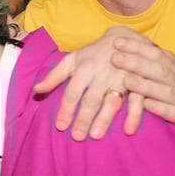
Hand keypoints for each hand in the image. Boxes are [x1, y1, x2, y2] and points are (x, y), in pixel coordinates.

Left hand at [33, 26, 148, 140]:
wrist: (125, 38)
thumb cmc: (94, 53)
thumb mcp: (72, 59)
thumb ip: (54, 76)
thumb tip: (36, 90)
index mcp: (84, 69)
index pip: (73, 92)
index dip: (66, 109)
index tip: (60, 126)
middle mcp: (101, 75)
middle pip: (91, 99)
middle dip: (84, 118)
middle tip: (77, 137)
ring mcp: (121, 79)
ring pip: (112, 101)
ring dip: (105, 119)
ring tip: (96, 136)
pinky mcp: (138, 82)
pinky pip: (137, 100)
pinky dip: (134, 115)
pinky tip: (129, 130)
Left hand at [113, 37, 174, 146]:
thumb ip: (162, 65)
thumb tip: (139, 47)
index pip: (158, 55)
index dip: (139, 48)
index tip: (118, 42)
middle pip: (160, 70)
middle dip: (137, 63)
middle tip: (115, 57)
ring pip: (167, 91)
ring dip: (147, 86)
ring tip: (127, 81)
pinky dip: (163, 109)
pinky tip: (148, 105)